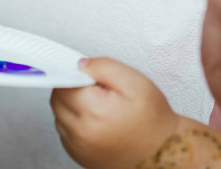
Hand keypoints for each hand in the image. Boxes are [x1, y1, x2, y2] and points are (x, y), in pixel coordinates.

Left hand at [50, 57, 179, 168]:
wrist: (163, 152)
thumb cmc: (153, 120)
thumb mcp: (136, 82)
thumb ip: (105, 66)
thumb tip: (81, 64)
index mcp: (93, 111)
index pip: (63, 83)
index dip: (76, 74)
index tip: (87, 74)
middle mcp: (82, 132)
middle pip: (57, 100)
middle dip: (71, 88)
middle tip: (97, 90)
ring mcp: (78, 147)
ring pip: (59, 116)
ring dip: (71, 106)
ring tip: (98, 106)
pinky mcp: (79, 156)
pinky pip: (65, 132)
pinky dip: (74, 123)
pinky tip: (95, 120)